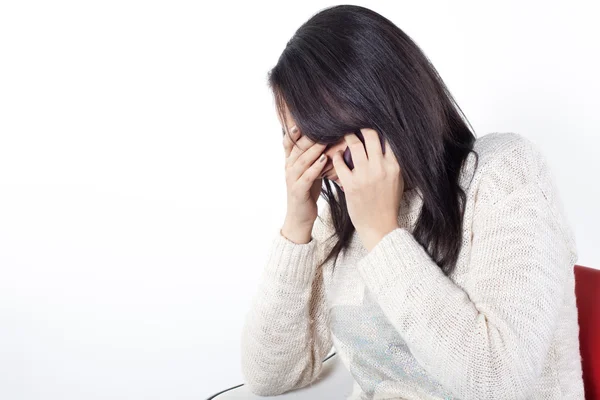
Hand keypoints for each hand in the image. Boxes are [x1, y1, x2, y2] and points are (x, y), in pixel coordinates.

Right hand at [282, 125, 328, 228]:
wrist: (300, 217)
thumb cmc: (307, 191)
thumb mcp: (309, 171)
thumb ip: (314, 156)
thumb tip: (328, 138)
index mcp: (290, 162)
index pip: (289, 142)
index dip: (294, 130)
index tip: (302, 118)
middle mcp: (289, 168)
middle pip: (297, 148)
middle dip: (309, 136)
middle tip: (323, 125)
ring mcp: (292, 179)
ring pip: (302, 160)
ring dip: (314, 149)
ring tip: (325, 139)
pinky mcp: (298, 191)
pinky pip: (307, 176)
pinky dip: (315, 167)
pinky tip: (325, 159)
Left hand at [331, 128, 403, 250]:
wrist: (379, 226)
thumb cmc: (388, 203)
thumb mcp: (397, 181)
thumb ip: (393, 162)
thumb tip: (388, 143)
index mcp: (395, 166)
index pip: (388, 138)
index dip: (380, 126)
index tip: (372, 120)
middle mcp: (381, 168)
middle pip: (371, 135)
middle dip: (362, 126)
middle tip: (354, 123)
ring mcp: (365, 176)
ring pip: (355, 145)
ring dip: (348, 137)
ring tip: (344, 134)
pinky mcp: (351, 185)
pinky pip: (340, 163)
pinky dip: (336, 156)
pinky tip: (336, 154)